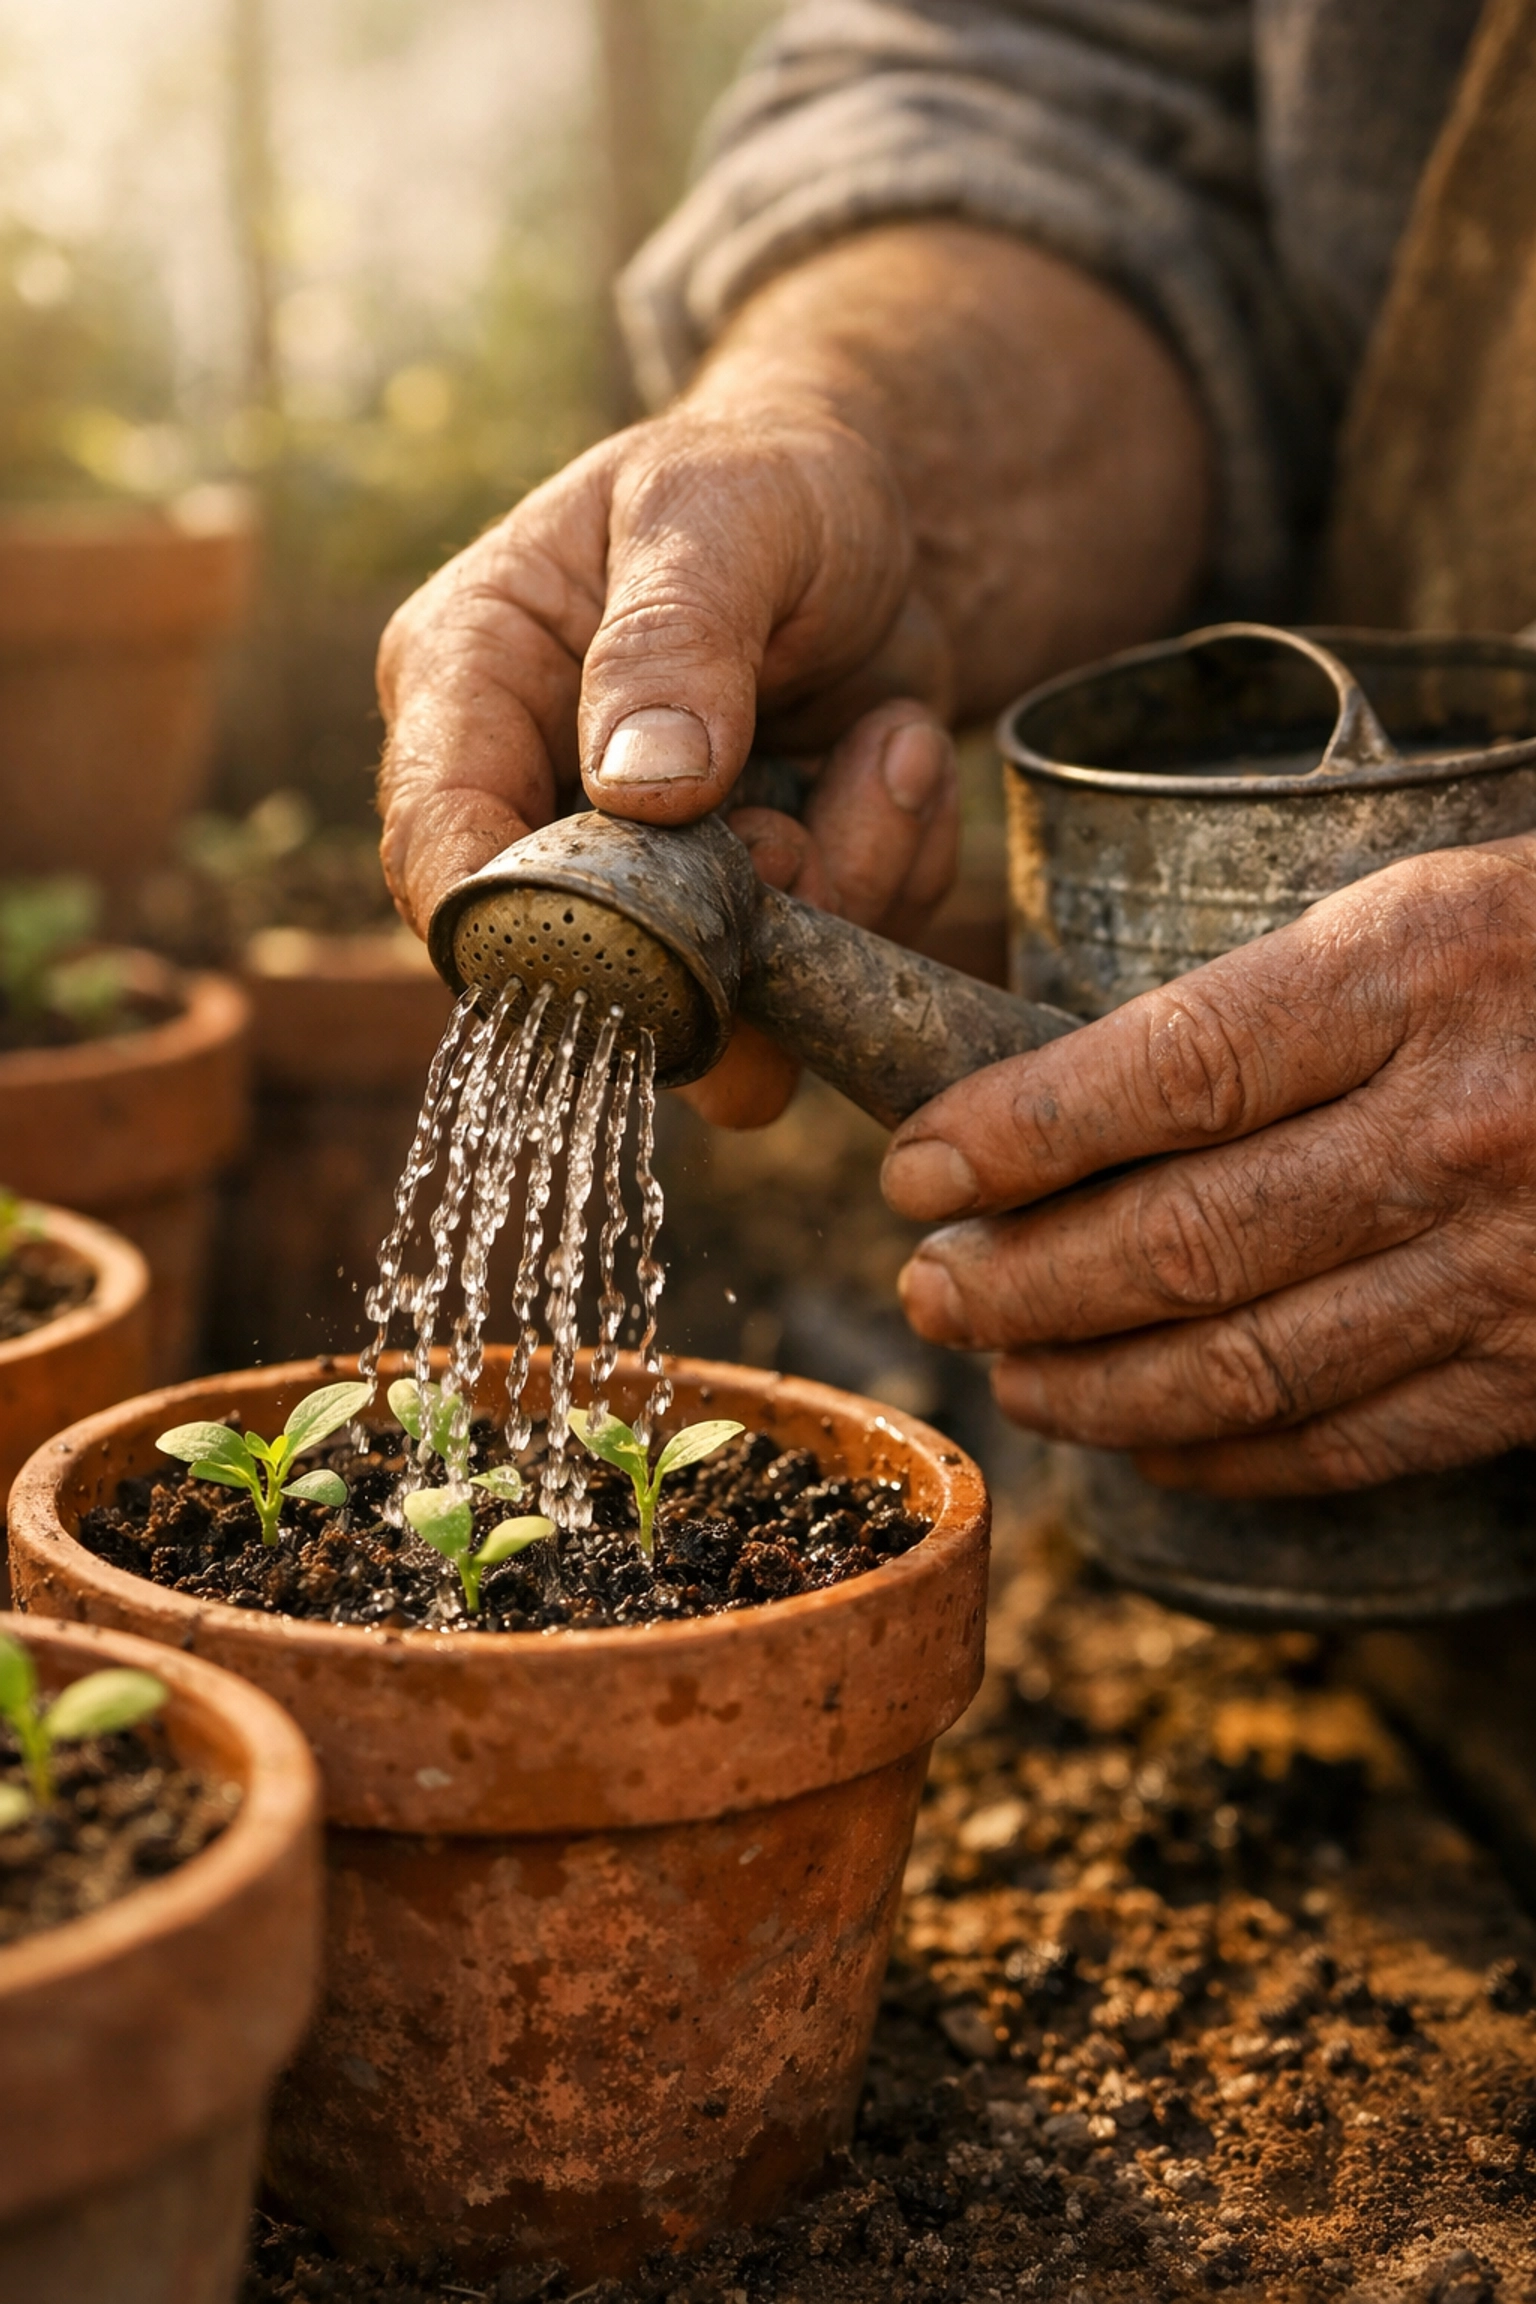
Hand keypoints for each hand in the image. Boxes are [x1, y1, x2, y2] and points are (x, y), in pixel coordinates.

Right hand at [378, 222, 1211, 1130]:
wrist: (884, 519)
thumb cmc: (769, 486)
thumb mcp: (721, 515)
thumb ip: (673, 638)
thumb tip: (638, 788)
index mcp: (469, 680)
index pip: (437, 841)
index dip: (518, 923)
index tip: (644, 939)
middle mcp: (535, 797)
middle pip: (583, 954)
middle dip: (729, 917)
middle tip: (808, 819)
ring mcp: (644, 872)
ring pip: (723, 989)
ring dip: (845, 883)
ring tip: (888, 742)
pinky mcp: (742, 913)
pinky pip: (820, 969)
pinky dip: (893, 877)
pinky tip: (897, 758)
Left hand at [882, 841, 1535, 1494]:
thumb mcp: (1429, 911)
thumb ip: (1272, 1003)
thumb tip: (1068, 1101)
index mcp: (1420, 972)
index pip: (1165, 1073)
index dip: (1013, 1133)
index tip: (913, 1165)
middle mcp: (1460, 1129)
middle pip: (1180, 1242)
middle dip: (1016, 1280)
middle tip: (929, 1285)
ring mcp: (1510, 1266)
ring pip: (1243, 1364)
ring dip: (1088, 1383)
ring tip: (1004, 1363)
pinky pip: (1346, 1440)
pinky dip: (1217, 1454)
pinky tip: (1140, 1440)